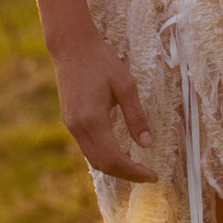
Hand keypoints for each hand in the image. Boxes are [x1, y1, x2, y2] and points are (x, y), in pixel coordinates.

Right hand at [51, 29, 157, 181]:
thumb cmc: (101, 61)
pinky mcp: (69, 121)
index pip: (114, 158)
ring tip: (137, 168)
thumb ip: (136, 116)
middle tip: (147, 176)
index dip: (134, 171)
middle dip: (126, 174)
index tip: (152, 175)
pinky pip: (87, 148)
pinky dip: (104, 157)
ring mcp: (71, 125)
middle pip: (102, 164)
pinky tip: (119, 153)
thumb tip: (147, 144)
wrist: (71, 47)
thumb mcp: (125, 85)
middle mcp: (78, 127)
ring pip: (93, 159)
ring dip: (115, 167)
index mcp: (92, 119)